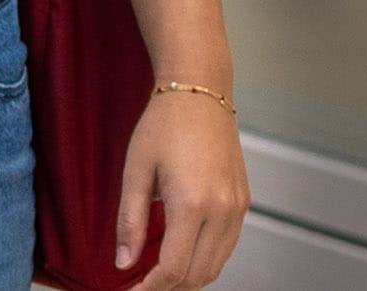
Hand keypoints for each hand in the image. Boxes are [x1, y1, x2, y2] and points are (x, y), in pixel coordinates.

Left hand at [116, 86, 249, 288]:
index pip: (173, 268)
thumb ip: (128, 222)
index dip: (150, 289)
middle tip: (140, 287)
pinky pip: (226, 247)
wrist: (199, 94)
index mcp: (192, 204)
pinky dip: (204, 260)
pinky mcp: (243, 203)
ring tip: (156, 277)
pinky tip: (181, 256)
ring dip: (188, 278)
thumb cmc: (163, 126)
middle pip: (198, 274)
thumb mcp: (134, 172)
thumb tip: (124, 264)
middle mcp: (222, 211)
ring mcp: (238, 208)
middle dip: (168, 288)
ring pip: (216, 265)